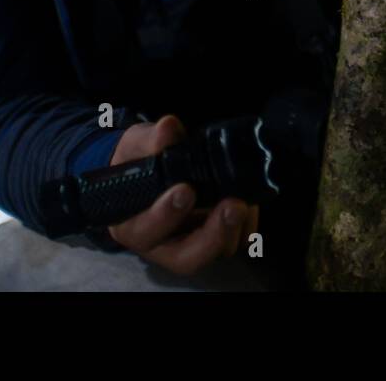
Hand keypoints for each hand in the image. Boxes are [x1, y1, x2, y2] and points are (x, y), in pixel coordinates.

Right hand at [105, 114, 260, 276]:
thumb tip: (168, 128)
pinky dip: (248, 224)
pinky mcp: (217, 235)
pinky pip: (237, 240)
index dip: (165, 216)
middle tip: (232, 206)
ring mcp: (192, 243)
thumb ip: (149, 140)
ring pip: (216, 252)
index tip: (185, 190)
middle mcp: (162, 244)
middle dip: (212, 235)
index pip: (146, 231)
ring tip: (245, 201)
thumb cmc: (139, 160)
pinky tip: (251, 200)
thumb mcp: (137, 145)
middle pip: (187, 258)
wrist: (154, 165)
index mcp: (133, 225)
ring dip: (234, 229)